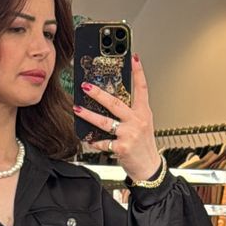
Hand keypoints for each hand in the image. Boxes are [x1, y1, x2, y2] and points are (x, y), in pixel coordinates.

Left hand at [73, 53, 161, 182]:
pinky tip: (87, 137)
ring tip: (77, 108)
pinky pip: (102, 142)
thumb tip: (110, 101)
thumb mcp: (142, 124)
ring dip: (88, 115)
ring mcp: (129, 134)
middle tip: (86, 86)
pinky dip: (93, 140)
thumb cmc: (143, 145)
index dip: (138, 72)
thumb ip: (130, 113)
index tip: (133, 58)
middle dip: (99, 94)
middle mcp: (137, 121)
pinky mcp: (121, 147)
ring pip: (104, 122)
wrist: (148, 168)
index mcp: (143, 113)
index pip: (142, 88)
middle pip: (116, 103)